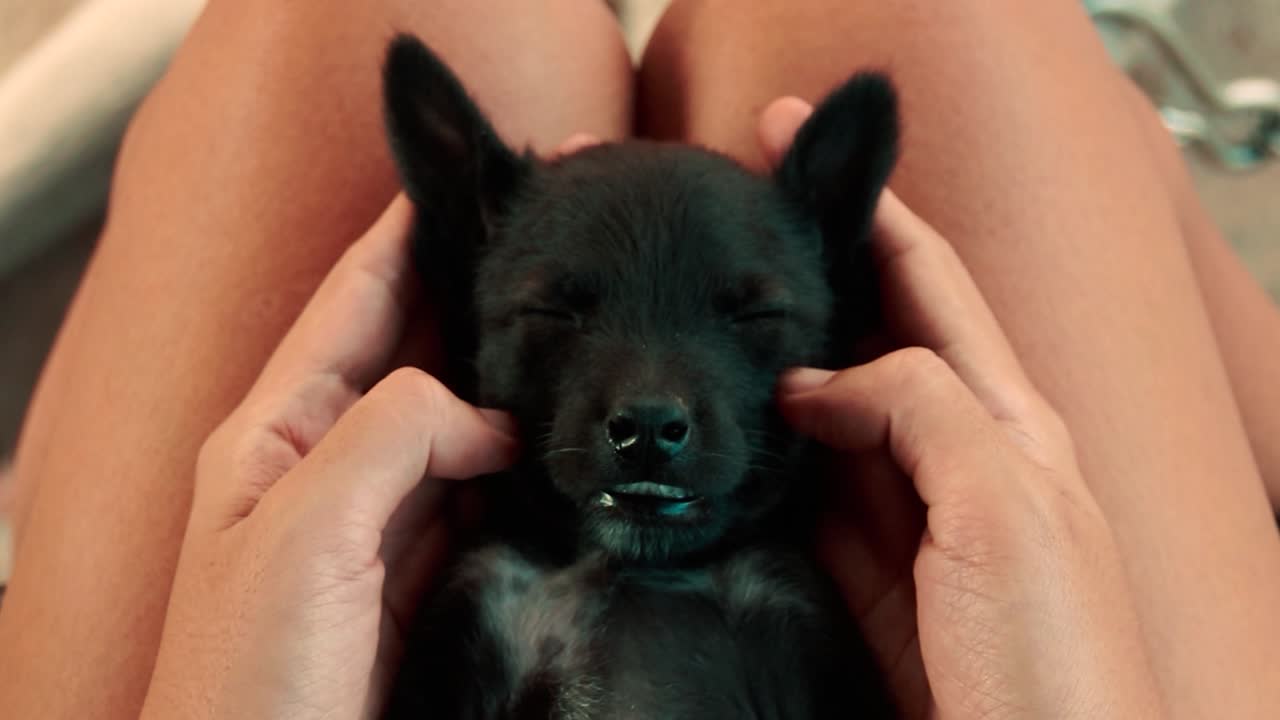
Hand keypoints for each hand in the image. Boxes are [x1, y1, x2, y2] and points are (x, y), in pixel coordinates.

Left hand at [140, 194, 518, 719]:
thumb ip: (391, 438)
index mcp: (277, 434)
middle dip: (474, 302)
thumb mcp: (304, 530)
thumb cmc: (247, 680)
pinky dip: (518, 470)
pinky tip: (558, 450)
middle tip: (548, 256)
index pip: (353, 303)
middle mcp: (328, 466)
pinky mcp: (420, 576)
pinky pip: (478, 498)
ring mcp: (377, 523)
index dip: (405, 237)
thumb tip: (488, 416)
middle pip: (413, 355)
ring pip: (455, 428)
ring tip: (571, 336)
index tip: (463, 183)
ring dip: (506, 388)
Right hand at [762, 98, 1163, 717]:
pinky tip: (727, 442)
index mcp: (1007, 424)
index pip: (927, 285)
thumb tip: (822, 379)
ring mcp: (907, 518)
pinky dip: (764, 460)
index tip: (791, 148)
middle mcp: (956, 458)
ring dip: (776, 368)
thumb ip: (922, 415)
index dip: (865, 212)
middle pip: (871, 339)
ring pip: (830, 416)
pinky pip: (805, 495)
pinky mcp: (866, 578)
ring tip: (711, 320)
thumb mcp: (1005, 509)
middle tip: (728, 228)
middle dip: (805, 278)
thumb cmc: (1056, 664)